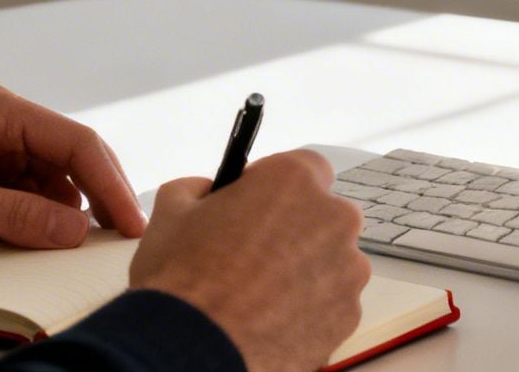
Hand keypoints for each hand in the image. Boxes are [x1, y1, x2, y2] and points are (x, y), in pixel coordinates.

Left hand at [0, 83, 143, 257]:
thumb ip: (15, 214)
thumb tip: (74, 229)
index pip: (75, 143)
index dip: (109, 183)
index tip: (128, 223)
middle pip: (67, 166)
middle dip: (92, 203)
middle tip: (112, 244)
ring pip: (45, 192)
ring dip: (57, 223)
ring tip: (69, 255)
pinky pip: (17, 211)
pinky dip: (28, 233)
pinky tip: (32, 254)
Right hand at [129, 149, 369, 371]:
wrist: (194, 351)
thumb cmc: (182, 281)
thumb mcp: (171, 212)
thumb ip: (199, 189)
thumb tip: (207, 191)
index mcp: (293, 181)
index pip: (307, 167)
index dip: (279, 188)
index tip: (257, 205)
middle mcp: (332, 219)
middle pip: (323, 215)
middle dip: (295, 230)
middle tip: (253, 254)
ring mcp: (347, 270)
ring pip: (330, 261)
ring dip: (303, 271)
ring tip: (257, 294)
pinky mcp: (347, 316)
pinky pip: (332, 302)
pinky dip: (309, 308)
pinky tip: (270, 319)